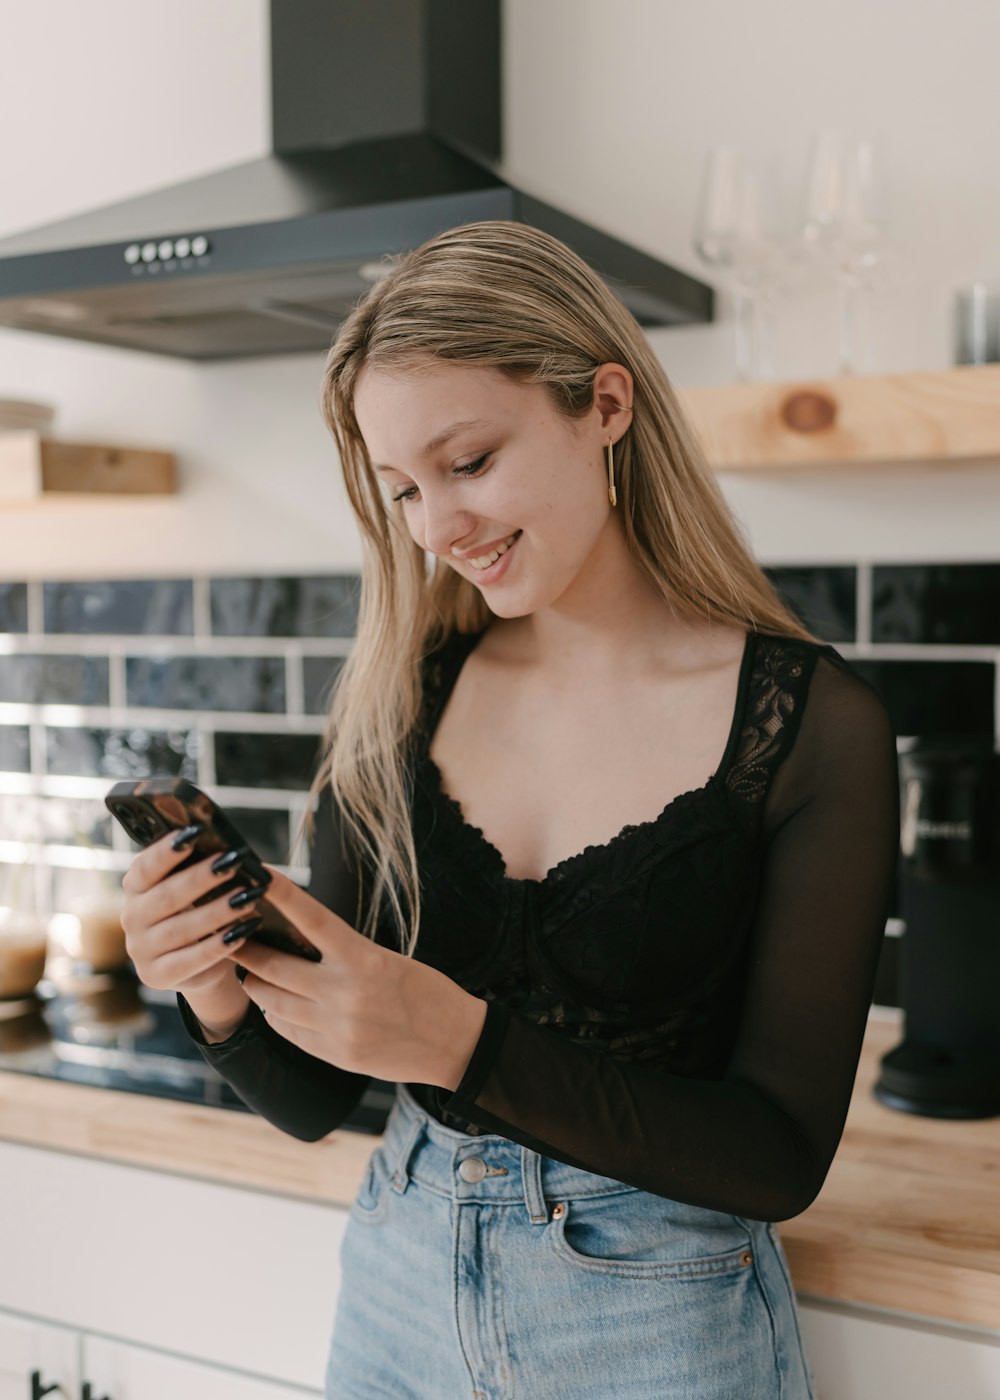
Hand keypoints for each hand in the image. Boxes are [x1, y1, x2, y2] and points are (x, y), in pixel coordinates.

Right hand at [120, 830, 254, 998]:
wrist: (197, 963)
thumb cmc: (197, 912)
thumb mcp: (193, 890)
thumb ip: (198, 869)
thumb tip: (227, 847)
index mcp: (135, 888)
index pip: (146, 867)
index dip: (168, 850)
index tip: (195, 832)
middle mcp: (131, 917)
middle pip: (167, 896)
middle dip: (203, 878)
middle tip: (233, 862)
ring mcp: (140, 950)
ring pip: (181, 929)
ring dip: (217, 912)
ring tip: (248, 898)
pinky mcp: (155, 976)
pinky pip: (189, 960)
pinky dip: (218, 946)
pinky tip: (243, 932)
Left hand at [224, 866, 487, 1090]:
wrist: (455, 1043)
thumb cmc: (426, 992)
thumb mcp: (387, 961)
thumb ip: (343, 956)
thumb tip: (297, 948)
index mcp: (364, 959)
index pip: (313, 919)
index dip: (282, 895)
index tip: (257, 875)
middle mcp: (345, 992)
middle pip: (274, 969)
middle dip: (246, 952)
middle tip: (229, 938)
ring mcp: (337, 1027)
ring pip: (273, 1004)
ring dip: (258, 987)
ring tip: (250, 974)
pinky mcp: (335, 1054)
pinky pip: (290, 1032)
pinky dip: (278, 1016)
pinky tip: (278, 1008)